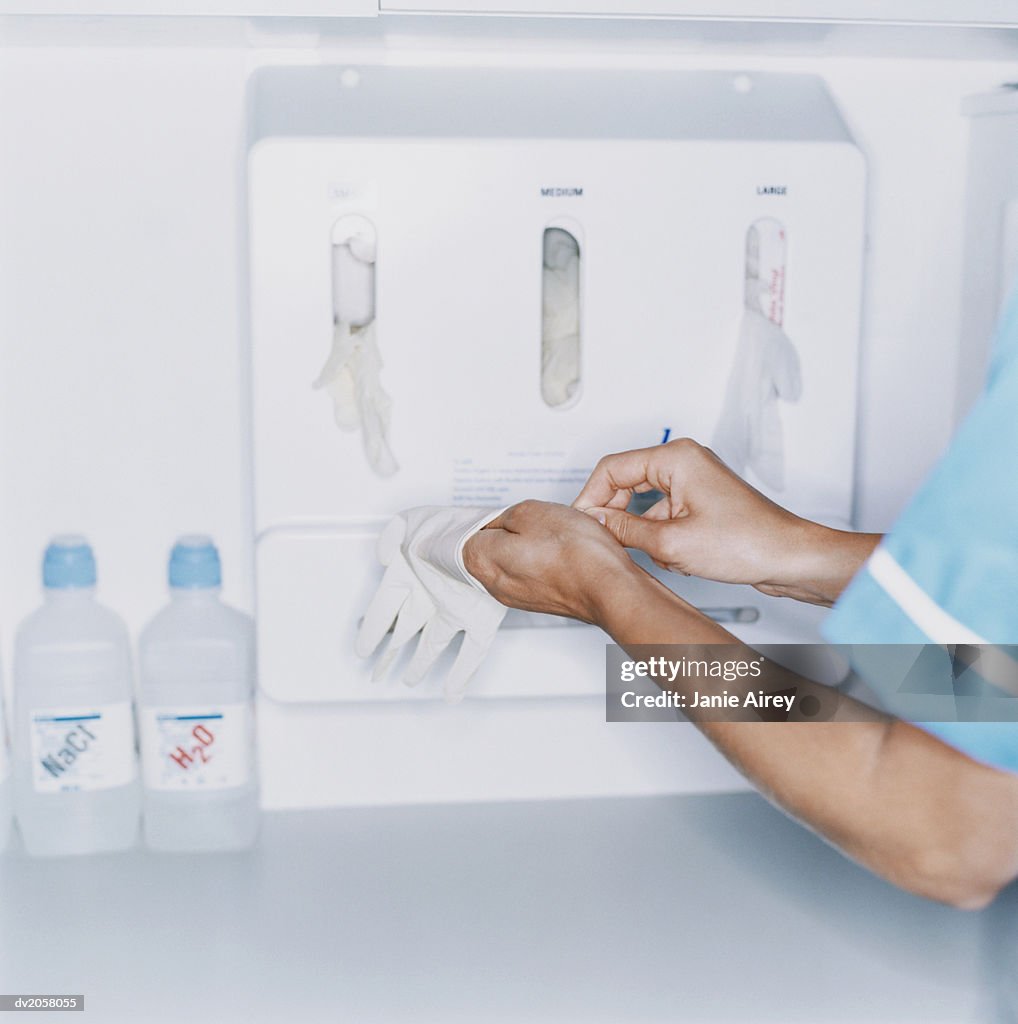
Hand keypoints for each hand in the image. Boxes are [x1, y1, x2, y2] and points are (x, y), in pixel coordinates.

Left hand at [462, 500, 638, 622]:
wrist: (610, 588)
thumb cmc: (576, 553)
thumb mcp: (532, 512)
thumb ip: (504, 517)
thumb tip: (499, 522)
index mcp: (483, 560)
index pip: (465, 534)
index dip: (485, 519)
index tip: (499, 513)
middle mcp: (495, 584)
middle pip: (485, 550)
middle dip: (501, 533)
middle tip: (523, 520)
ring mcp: (517, 596)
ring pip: (508, 562)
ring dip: (522, 547)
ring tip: (545, 534)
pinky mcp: (540, 600)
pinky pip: (528, 574)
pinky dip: (538, 561)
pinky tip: (556, 552)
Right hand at [572, 438, 875, 605]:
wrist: (789, 557)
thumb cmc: (748, 543)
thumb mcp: (671, 542)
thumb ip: (623, 529)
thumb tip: (594, 521)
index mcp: (676, 457)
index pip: (612, 468)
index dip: (590, 497)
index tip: (580, 523)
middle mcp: (685, 461)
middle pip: (626, 481)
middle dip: (615, 514)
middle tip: (603, 540)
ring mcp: (694, 479)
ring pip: (644, 501)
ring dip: (641, 530)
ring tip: (654, 553)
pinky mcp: (701, 499)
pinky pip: (663, 512)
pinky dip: (660, 535)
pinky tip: (675, 558)